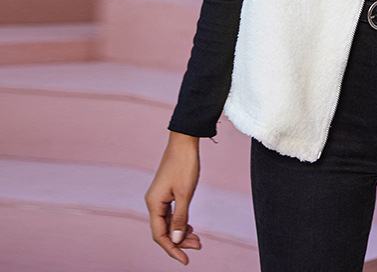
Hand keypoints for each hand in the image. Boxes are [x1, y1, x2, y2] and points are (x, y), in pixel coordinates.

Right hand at [145, 132, 201, 264]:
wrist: (184, 141)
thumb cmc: (184, 164)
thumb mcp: (185, 193)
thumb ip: (181, 218)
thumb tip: (177, 239)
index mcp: (154, 204)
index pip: (160, 235)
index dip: (172, 249)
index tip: (185, 260)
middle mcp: (153, 202)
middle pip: (164, 230)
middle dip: (179, 241)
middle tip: (197, 247)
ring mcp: (159, 197)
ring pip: (168, 222)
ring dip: (181, 232)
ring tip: (197, 239)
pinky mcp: (166, 192)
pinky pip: (171, 213)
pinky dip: (180, 221)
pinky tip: (190, 227)